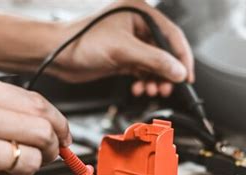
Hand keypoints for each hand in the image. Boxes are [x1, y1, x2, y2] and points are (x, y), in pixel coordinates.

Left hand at [51, 0, 193, 97]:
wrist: (59, 55)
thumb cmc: (81, 41)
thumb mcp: (123, 50)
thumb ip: (154, 60)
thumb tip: (178, 71)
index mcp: (141, 13)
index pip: (172, 35)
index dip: (182, 57)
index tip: (186, 76)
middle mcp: (138, 26)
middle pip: (164, 52)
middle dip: (167, 72)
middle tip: (167, 87)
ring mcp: (131, 42)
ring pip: (154, 64)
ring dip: (156, 79)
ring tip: (153, 90)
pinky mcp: (124, 57)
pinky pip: (142, 70)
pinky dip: (144, 80)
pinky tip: (140, 88)